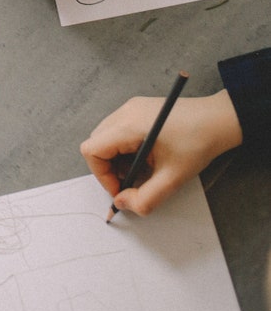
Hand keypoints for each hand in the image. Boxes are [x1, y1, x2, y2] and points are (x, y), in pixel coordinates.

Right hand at [81, 91, 241, 215]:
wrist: (218, 120)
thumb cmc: (197, 144)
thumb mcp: (172, 179)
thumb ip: (144, 198)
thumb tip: (122, 203)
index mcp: (129, 125)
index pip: (92, 150)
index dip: (101, 175)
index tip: (121, 189)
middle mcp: (124, 111)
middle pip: (96, 143)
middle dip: (108, 168)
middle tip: (132, 182)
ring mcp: (130, 107)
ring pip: (106, 137)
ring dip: (117, 159)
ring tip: (143, 170)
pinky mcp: (138, 109)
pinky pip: (118, 130)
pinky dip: (125, 148)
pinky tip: (147, 157)